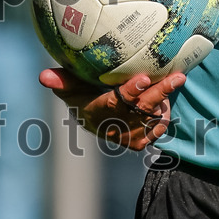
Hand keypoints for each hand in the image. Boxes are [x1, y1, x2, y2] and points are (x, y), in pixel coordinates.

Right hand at [39, 67, 184, 150]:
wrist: (98, 121)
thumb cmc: (84, 95)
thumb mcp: (72, 89)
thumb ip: (61, 82)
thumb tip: (42, 76)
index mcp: (97, 113)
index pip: (115, 104)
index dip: (130, 92)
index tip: (143, 78)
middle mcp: (114, 128)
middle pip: (140, 110)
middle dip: (159, 92)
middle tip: (176, 76)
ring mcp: (129, 137)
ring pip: (153, 118)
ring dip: (166, 99)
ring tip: (176, 78)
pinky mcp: (141, 142)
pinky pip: (158, 127)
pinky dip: (164, 112)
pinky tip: (167, 95)